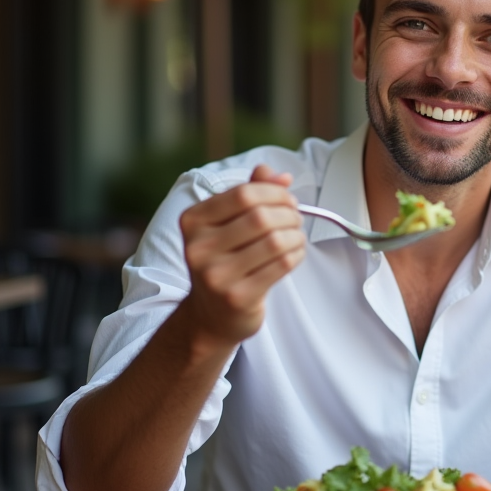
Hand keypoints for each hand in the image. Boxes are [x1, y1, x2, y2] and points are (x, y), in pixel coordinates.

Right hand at [178, 164, 305, 344]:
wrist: (210, 315)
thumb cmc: (224, 261)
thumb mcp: (227, 224)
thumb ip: (250, 193)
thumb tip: (281, 175)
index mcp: (193, 221)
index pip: (244, 194)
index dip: (274, 192)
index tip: (287, 198)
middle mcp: (198, 248)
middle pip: (260, 217)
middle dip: (289, 214)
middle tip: (296, 219)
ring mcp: (216, 276)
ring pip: (274, 242)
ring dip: (296, 235)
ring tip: (297, 236)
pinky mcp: (237, 297)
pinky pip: (281, 265)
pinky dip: (296, 254)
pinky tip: (294, 253)